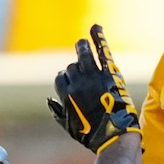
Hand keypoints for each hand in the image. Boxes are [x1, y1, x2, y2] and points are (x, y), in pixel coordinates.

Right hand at [47, 24, 140, 153]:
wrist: (114, 135)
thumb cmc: (92, 135)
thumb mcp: (69, 126)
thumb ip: (58, 112)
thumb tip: (49, 100)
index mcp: (66, 95)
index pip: (61, 77)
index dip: (66, 77)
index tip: (71, 79)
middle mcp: (78, 83)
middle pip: (72, 67)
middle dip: (76, 66)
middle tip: (79, 59)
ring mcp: (93, 77)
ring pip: (84, 54)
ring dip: (82, 46)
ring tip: (83, 42)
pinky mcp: (109, 74)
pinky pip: (102, 52)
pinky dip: (99, 38)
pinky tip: (96, 27)